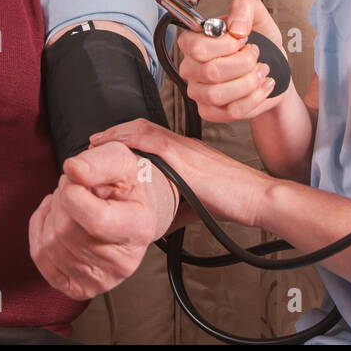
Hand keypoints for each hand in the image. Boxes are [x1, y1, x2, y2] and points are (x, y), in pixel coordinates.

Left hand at [28, 142, 178, 300]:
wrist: (130, 210)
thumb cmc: (125, 184)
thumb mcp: (119, 160)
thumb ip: (98, 162)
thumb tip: (72, 169)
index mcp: (140, 228)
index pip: (97, 220)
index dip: (73, 194)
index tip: (74, 177)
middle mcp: (124, 262)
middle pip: (67, 231)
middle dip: (60, 199)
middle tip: (74, 186)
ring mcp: (102, 280)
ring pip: (51, 244)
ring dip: (50, 213)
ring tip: (69, 202)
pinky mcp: (79, 288)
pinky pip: (41, 257)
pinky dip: (39, 231)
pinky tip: (55, 219)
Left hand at [89, 119, 273, 228]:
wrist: (256, 197)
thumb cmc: (233, 200)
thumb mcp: (199, 200)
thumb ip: (177, 205)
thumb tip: (157, 223)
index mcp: (187, 151)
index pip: (151, 134)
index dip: (126, 135)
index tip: (107, 143)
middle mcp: (184, 145)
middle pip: (142, 127)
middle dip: (116, 131)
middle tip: (94, 140)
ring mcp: (185, 150)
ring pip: (144, 131)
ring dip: (117, 134)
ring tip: (96, 143)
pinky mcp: (186, 160)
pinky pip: (154, 143)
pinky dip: (131, 142)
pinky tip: (116, 147)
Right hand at [178, 0, 284, 122]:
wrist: (273, 68)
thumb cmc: (261, 42)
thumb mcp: (257, 15)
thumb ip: (243, 8)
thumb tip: (235, 28)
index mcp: (194, 41)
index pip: (195, 47)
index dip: (225, 45)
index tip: (242, 40)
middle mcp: (192, 67)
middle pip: (210, 72)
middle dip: (243, 64)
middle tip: (256, 56)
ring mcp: (199, 91)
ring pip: (217, 94)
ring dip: (248, 82)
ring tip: (261, 71)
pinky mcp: (210, 111)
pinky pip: (229, 111)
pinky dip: (253, 99)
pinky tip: (262, 86)